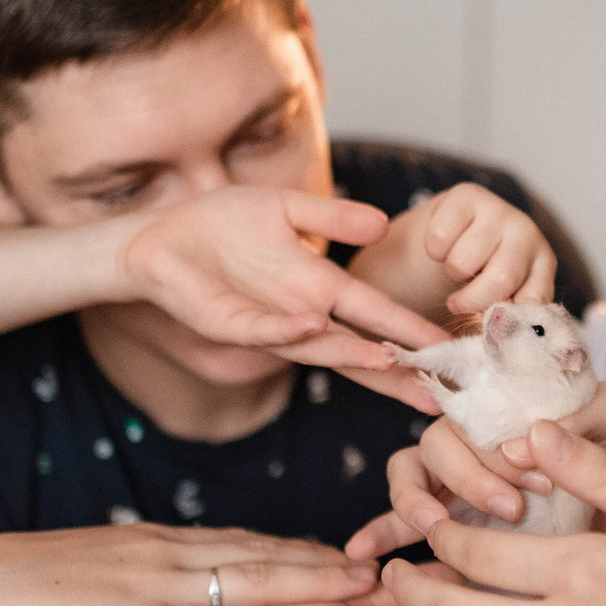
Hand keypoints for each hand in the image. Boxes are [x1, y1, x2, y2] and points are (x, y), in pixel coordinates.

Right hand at [0, 524, 384, 605]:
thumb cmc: (19, 597)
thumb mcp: (90, 577)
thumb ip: (132, 580)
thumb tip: (158, 595)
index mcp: (154, 542)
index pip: (243, 539)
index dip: (300, 548)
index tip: (350, 553)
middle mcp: (166, 554)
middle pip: (266, 553)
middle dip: (331, 561)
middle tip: (391, 566)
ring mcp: (156, 588)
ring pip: (257, 583)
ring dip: (320, 588)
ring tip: (375, 593)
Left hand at [117, 185, 450, 372]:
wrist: (156, 236)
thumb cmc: (219, 224)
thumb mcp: (286, 210)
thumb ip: (332, 217)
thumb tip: (382, 223)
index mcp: (318, 288)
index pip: (374, 316)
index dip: (410, 334)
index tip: (449, 350)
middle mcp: (299, 315)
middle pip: (357, 350)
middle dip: (395, 372)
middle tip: (437, 395)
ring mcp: (264, 326)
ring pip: (317, 347)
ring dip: (352, 353)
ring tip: (392, 360)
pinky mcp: (227, 324)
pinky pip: (262, 331)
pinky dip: (288, 330)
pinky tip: (315, 324)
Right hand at [346, 379, 605, 558]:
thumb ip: (583, 411)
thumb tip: (524, 439)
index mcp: (510, 401)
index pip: (469, 415)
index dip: (491, 449)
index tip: (535, 477)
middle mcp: (479, 436)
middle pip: (435, 449)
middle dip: (467, 480)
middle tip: (512, 510)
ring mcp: (467, 477)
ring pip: (413, 480)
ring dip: (414, 505)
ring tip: (432, 532)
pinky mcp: (467, 521)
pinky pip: (409, 522)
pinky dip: (383, 534)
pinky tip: (364, 560)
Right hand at [350, 183, 555, 322]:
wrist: (444, 238)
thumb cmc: (472, 281)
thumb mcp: (493, 307)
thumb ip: (502, 327)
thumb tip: (501, 360)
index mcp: (542, 269)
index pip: (534, 303)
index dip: (506, 322)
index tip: (486, 330)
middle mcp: (528, 236)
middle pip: (502, 279)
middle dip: (471, 300)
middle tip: (458, 302)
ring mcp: (500, 211)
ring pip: (464, 261)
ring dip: (452, 271)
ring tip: (458, 268)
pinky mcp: (468, 195)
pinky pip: (440, 238)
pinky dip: (434, 249)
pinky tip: (445, 245)